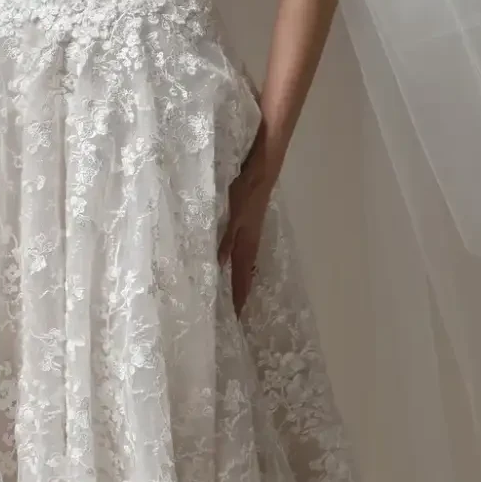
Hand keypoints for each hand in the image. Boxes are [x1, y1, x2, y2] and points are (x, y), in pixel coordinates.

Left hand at [217, 130, 277, 313]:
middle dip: (237, 292)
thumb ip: (225, 238)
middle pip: (242, 272)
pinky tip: (227, 259)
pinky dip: (234, 259)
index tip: (235, 319)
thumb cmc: (247, 187)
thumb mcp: (232, 213)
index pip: (241, 276)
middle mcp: (249, 238)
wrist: (264, 162)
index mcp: (246, 241)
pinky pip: (240, 247)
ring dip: (236, 277)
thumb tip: (216, 266)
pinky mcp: (245, 217)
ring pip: (241, 260)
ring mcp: (248, 228)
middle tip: (230, 313)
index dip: (238, 296)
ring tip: (229, 294)